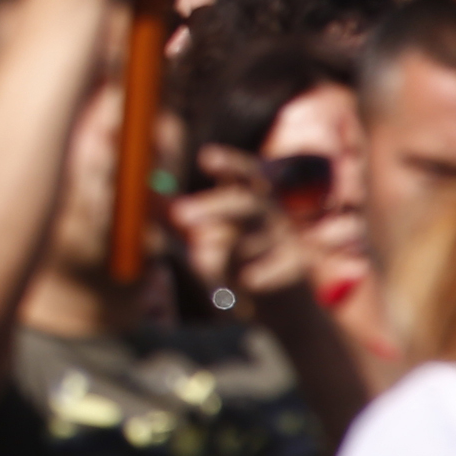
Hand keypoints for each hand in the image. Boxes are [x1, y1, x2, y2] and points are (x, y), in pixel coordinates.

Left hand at [169, 144, 315, 301]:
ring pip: (256, 236)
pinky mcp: (300, 263)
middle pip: (244, 203)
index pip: (245, 171)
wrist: (290, 298)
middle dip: (212, 207)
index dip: (229, 163)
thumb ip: (189, 216)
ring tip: (200, 258)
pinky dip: (263, 272)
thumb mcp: (215, 232)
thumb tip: (154, 200)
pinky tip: (247, 280)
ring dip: (228, 245)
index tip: (206, 157)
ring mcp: (289, 236)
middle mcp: (276, 210)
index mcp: (258, 193)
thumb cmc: (243, 256)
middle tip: (179, 215)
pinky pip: (280, 266)